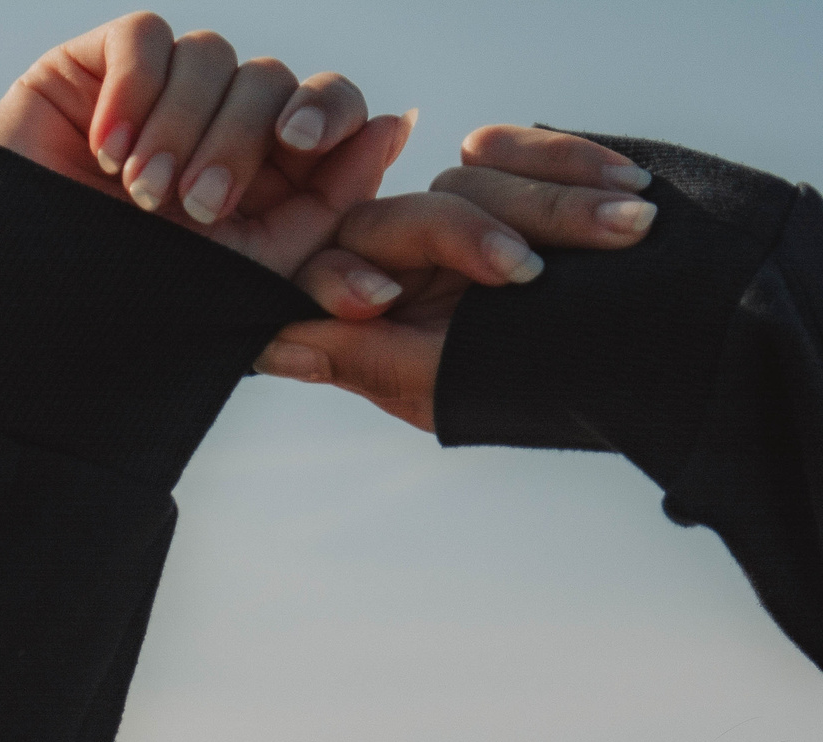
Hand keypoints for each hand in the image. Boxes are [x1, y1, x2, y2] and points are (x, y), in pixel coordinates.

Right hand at [0, 11, 413, 278]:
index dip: (327, 108)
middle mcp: (217, 124)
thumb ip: (329, 210)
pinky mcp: (93, 70)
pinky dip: (133, 90)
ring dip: (180, 128)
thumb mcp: (250, 272)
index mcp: (266, 171)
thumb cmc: (137, 308)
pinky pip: (143, 38)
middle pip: (269, 80)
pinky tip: (103, 149)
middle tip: (195, 209)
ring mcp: (156, 93)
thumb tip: (397, 127)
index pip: (327, 104)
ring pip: (210, 57)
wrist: (21, 319)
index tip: (304, 140)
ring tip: (137, 194)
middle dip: (239, 143)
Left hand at [254, 128, 660, 429]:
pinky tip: (626, 190)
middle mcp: (414, 264)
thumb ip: (358, 358)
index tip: (379, 298)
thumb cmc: (556, 388)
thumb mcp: (447, 387)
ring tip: (628, 231)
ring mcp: (467, 220)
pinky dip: (564, 161)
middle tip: (525, 274)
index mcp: (382, 321)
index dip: (343, 278)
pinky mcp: (514, 179)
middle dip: (463, 241)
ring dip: (551, 210)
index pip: (331, 274)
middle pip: (399, 219)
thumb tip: (268, 345)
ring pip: (465, 184)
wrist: (682, 351)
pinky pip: (506, 146)